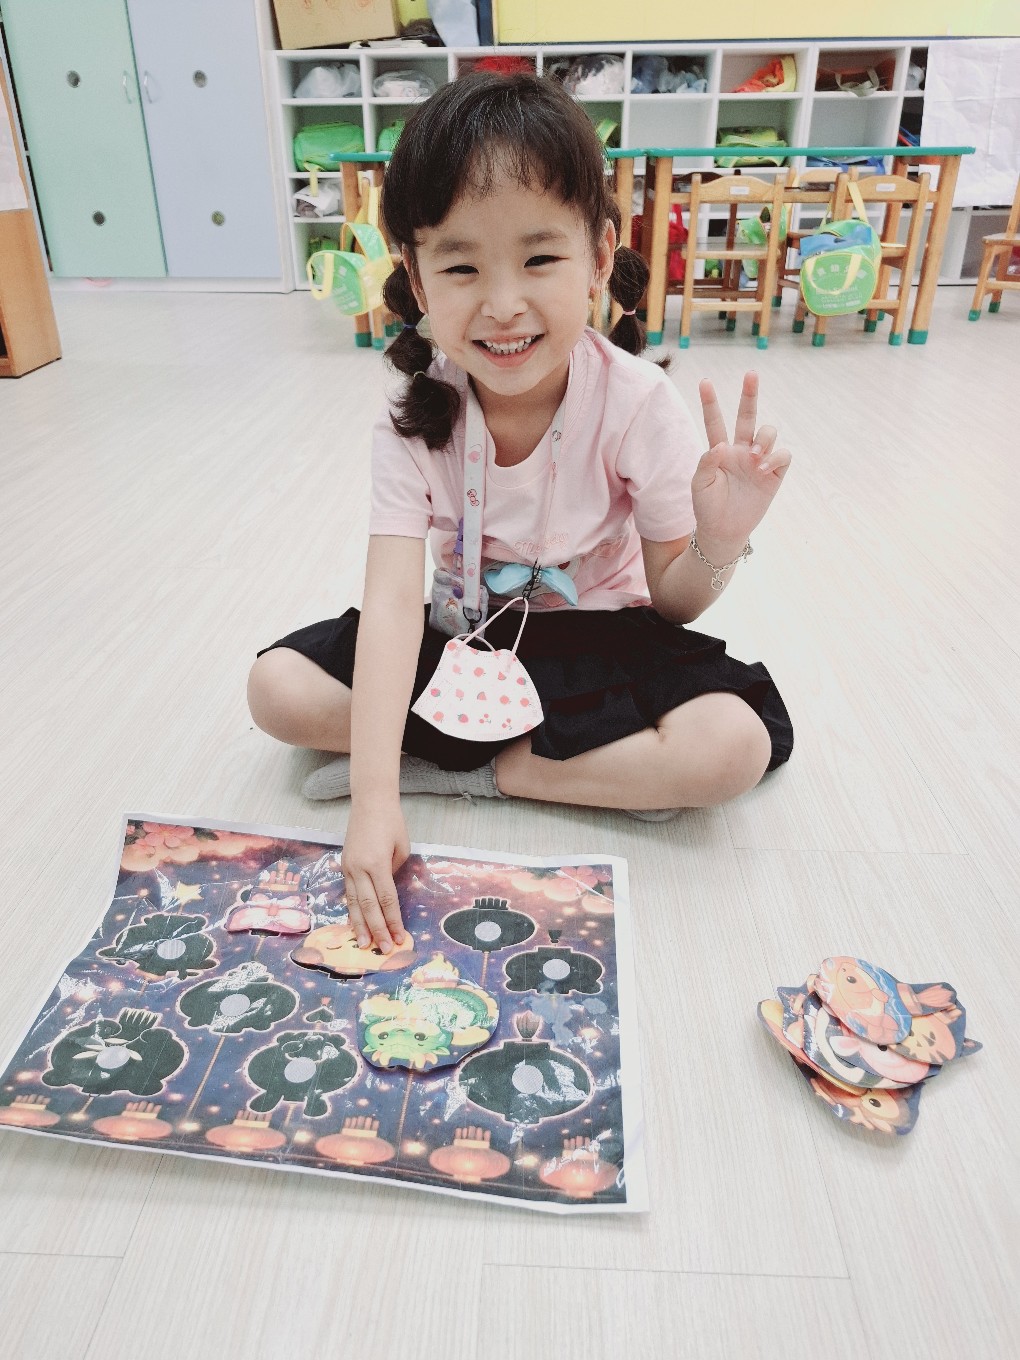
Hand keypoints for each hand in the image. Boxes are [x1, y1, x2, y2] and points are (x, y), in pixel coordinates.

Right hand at [340, 799, 409, 952]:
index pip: (386, 900)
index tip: (400, 938)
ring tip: (363, 945)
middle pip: (368, 906)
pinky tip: (354, 924)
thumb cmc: (392, 822)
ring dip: (359, 926)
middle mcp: (359, 868)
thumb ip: (393, 873)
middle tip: (383, 949)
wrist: (370, 802)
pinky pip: (348, 893)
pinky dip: (351, 910)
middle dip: (377, 930)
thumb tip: (385, 892)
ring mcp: (348, 867)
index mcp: (377, 864)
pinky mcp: (344, 865)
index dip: (393, 921)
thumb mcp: (401, 848)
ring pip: (353, 903)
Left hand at [692, 372, 790, 553]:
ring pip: (768, 432)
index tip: (704, 381)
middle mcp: (740, 450)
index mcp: (719, 450)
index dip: (710, 402)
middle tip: (751, 374)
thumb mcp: (699, 484)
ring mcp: (758, 460)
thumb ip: (706, 462)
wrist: (723, 532)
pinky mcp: (774, 474)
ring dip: (763, 438)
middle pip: (747, 416)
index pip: (715, 421)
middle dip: (750, 395)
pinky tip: (762, 468)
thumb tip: (722, 445)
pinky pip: (783, 455)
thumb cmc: (707, 507)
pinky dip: (774, 457)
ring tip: (754, 456)